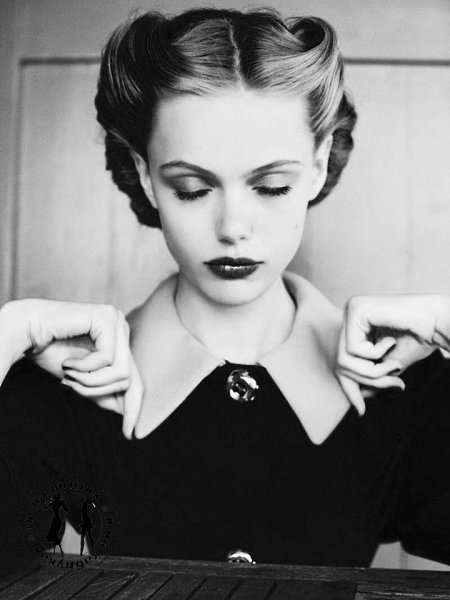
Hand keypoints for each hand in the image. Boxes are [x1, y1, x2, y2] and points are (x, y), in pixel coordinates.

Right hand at [0, 299, 143, 437]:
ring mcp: (117, 320)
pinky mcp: (107, 317)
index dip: (134, 408)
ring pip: (121, 373)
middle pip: (129, 379)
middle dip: (97, 391)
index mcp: (118, 339)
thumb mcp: (82, 378)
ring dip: (88, 380)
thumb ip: (104, 391)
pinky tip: (67, 361)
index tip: (130, 436)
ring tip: (67, 372)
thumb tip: (126, 412)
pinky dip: (84, 367)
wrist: (26, 330)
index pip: (134, 378)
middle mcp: (121, 326)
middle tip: (69, 383)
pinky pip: (107, 359)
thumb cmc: (50, 351)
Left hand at [336, 294, 449, 414]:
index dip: (350, 388)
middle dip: (369, 381)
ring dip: (374, 371)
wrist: (438, 320)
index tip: (361, 411)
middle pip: (341, 363)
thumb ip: (374, 376)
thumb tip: (358, 399)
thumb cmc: (421, 337)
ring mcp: (350, 310)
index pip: (342, 360)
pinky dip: (376, 353)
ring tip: (396, 364)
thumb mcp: (392, 363)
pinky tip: (391, 340)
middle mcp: (350, 314)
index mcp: (358, 325)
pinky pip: (352, 348)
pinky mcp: (355, 310)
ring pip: (344, 360)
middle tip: (397, 384)